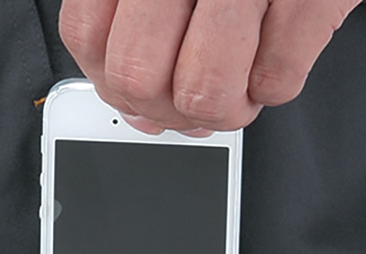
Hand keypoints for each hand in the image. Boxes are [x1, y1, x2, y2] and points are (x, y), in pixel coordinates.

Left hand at [59, 0, 361, 134]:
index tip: (144, 93)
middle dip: (172, 109)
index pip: (89, 38)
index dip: (116, 83)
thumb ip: (139, 28)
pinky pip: (275, 79)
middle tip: (198, 96)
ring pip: (203, 92)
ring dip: (225, 108)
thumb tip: (139, 112)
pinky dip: (276, 84)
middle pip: (139, 78)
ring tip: (239, 85)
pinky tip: (274, 52)